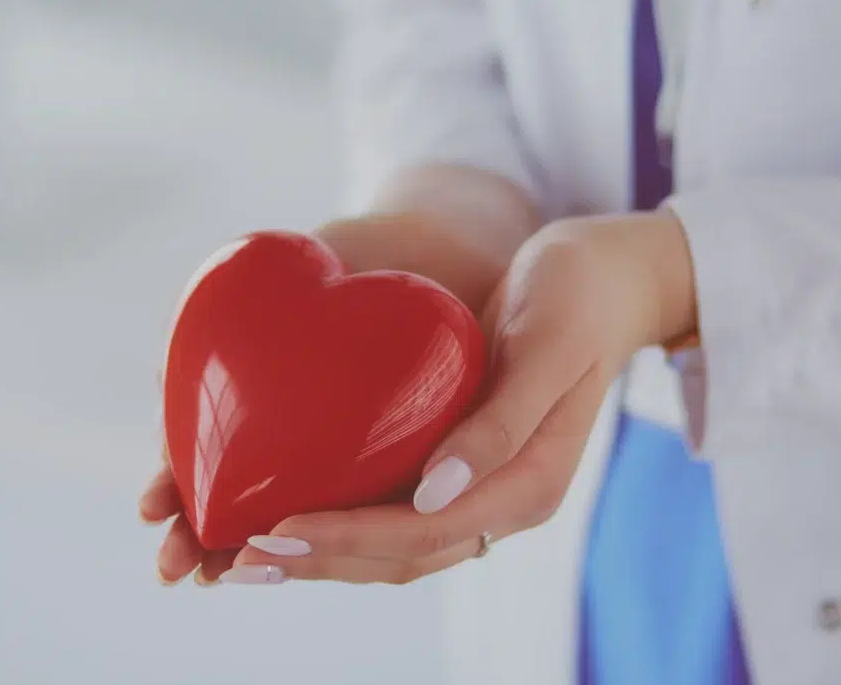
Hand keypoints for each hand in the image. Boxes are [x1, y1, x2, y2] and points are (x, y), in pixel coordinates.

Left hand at [139, 166, 539, 585]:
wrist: (602, 281)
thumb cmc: (576, 301)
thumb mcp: (546, 350)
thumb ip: (501, 426)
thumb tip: (434, 495)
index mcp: (528, 484)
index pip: (428, 532)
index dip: (350, 537)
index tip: (277, 528)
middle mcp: (502, 499)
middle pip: (403, 555)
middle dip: (322, 560)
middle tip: (238, 559)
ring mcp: (481, 485)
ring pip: (396, 544)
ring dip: (325, 554)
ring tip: (246, 555)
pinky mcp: (460, 462)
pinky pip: (398, 508)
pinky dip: (346, 519)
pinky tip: (295, 509)